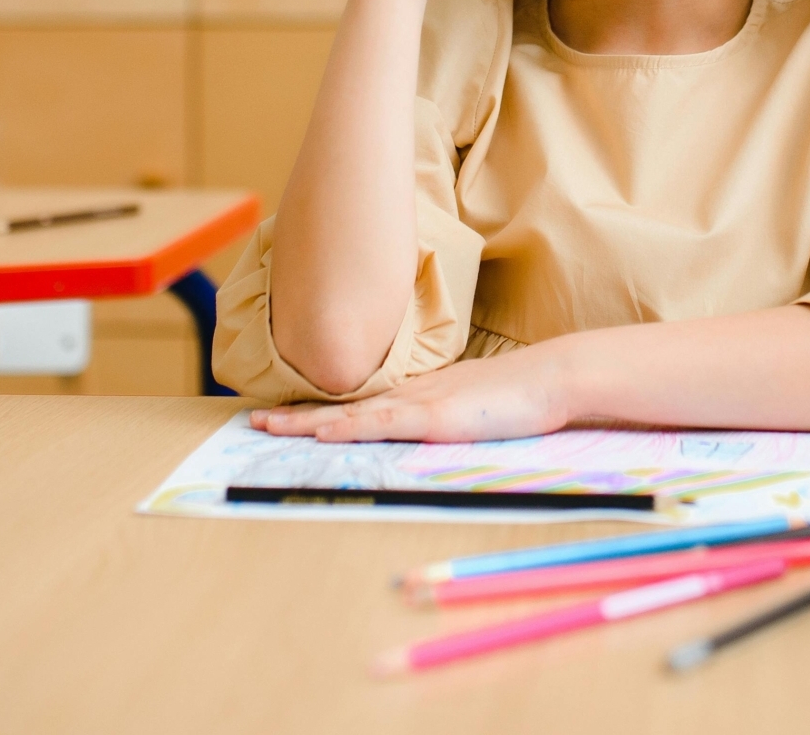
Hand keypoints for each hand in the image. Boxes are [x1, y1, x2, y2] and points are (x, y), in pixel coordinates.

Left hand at [248, 344, 577, 442]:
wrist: (553, 376)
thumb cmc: (525, 395)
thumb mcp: (479, 407)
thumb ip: (454, 418)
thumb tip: (437, 430)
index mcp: (423, 394)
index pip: (362, 404)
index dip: (324, 410)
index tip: (291, 415)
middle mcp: (413, 394)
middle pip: (344, 405)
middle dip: (298, 414)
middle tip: (255, 419)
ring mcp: (422, 404)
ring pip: (351, 415)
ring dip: (307, 422)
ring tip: (267, 426)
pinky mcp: (435, 418)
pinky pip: (380, 424)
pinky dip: (346, 428)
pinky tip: (319, 432)